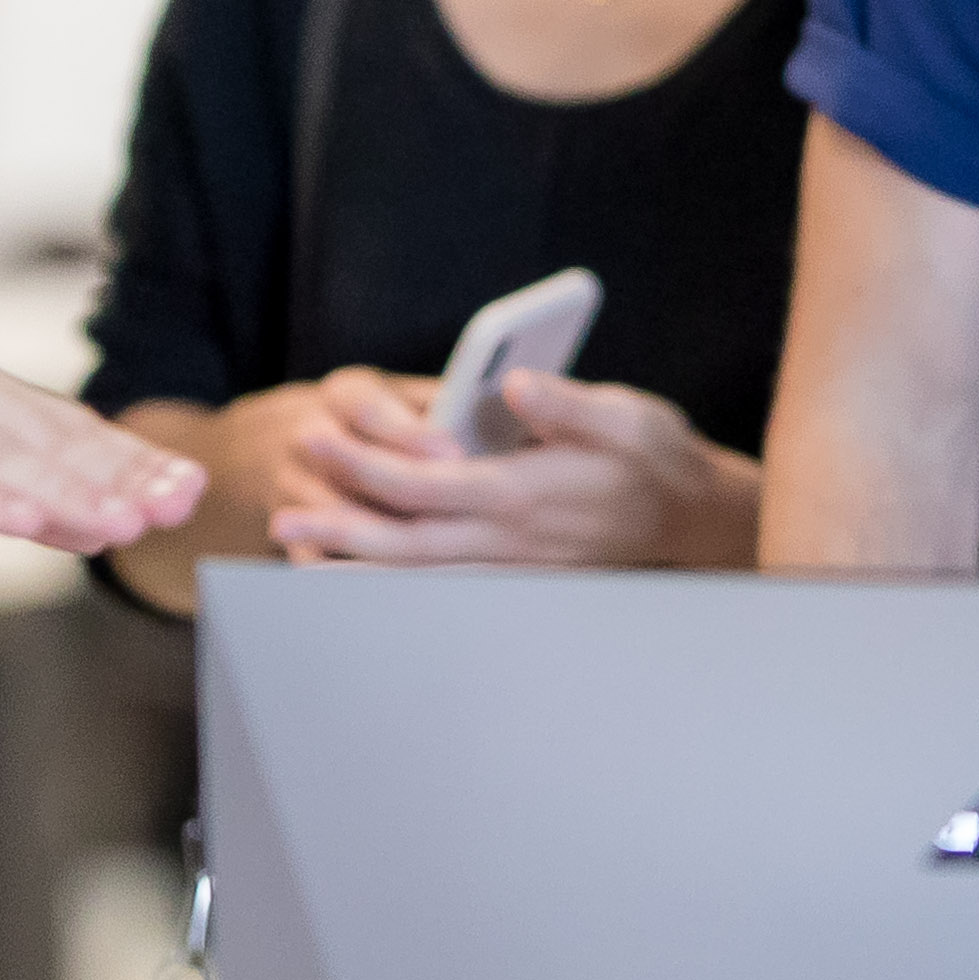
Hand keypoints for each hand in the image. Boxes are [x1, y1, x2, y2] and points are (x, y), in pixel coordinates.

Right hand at [0, 299, 198, 551]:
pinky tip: (27, 519)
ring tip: (125, 521)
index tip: (187, 486)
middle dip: (119, 475)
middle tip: (182, 503)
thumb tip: (68, 514)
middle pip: (47, 440)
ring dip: (68, 491)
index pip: (63, 426)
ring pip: (0, 457)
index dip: (126, 457)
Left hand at [274, 366, 758, 569]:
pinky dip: (397, 592)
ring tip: (301, 558)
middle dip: (342, 528)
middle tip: (282, 513)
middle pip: (409, 542)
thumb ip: (565, 404)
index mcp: (526, 494)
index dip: (366, 466)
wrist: (696, 521)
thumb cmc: (657, 458)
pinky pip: (444, 593)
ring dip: (358, 571)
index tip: (318, 440)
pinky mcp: (520, 582)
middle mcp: (513, 543)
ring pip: (421, 580)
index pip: (427, 483)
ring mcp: (515, 571)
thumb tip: (513, 385)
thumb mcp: (626, 415)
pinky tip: (360, 583)